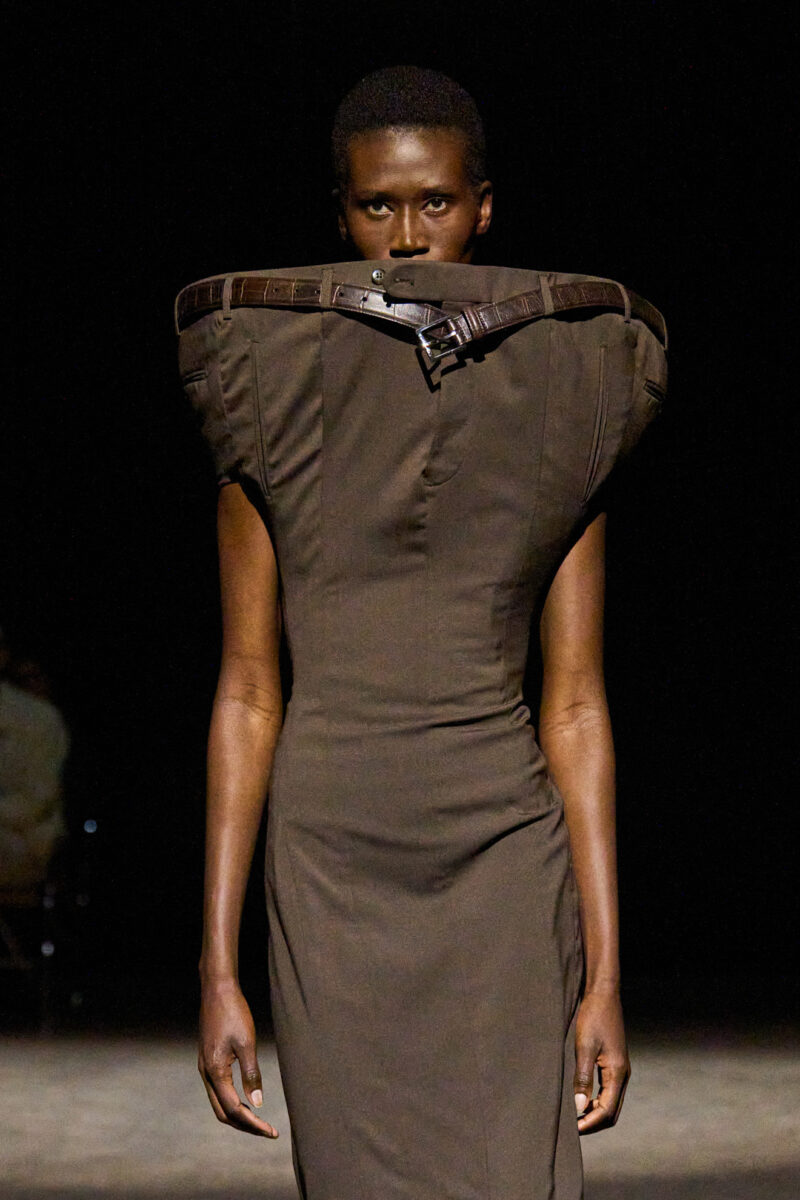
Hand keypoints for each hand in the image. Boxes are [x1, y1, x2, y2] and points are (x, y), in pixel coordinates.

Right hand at [198, 978, 277, 1136]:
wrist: (217, 989)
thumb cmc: (233, 1012)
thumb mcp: (246, 1042)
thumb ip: (251, 1074)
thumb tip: (257, 1103)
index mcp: (215, 1071)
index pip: (234, 1109)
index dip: (253, 1124)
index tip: (271, 1132)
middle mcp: (206, 1073)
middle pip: (223, 1112)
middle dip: (244, 1125)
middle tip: (267, 1131)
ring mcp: (205, 1067)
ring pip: (218, 1103)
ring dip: (238, 1115)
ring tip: (259, 1121)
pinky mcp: (208, 1060)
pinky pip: (218, 1090)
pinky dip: (232, 1101)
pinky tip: (246, 1099)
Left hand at [573, 988, 629, 1134]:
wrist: (603, 994)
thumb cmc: (593, 1017)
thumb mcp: (584, 1046)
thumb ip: (582, 1078)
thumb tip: (578, 1108)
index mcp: (617, 1073)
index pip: (606, 1111)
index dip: (589, 1123)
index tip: (571, 1130)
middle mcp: (622, 1075)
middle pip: (611, 1112)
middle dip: (593, 1123)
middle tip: (571, 1128)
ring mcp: (619, 1070)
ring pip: (610, 1103)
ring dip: (593, 1113)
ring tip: (573, 1116)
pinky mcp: (613, 1064)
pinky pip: (607, 1091)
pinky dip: (595, 1101)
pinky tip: (580, 1098)